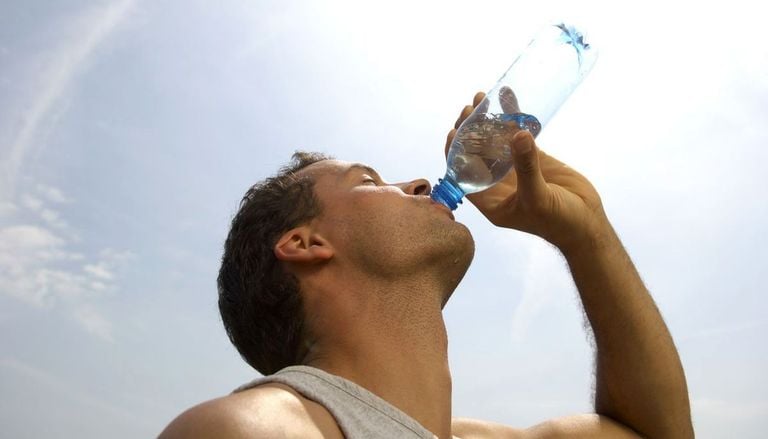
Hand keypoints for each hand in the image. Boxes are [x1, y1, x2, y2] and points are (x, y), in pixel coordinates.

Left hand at [445, 91, 611, 253]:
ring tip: (482, 97)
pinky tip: (506, 95)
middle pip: (475, 152)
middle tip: (470, 109)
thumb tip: (517, 135)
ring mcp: (515, 167)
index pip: (463, 174)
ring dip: (487, 119)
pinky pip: (518, 134)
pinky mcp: (533, 156)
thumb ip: (527, 167)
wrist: (586, 223)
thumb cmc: (557, 222)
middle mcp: (497, 182)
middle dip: (470, 130)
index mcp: (489, 200)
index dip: (455, 153)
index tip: (454, 132)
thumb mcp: (537, 198)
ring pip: (495, 140)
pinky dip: (512, 116)